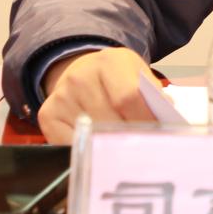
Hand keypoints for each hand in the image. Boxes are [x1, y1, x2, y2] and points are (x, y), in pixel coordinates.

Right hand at [37, 45, 156, 143]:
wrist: (81, 71)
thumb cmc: (117, 79)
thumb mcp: (138, 76)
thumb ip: (152, 96)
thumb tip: (165, 122)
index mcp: (110, 61)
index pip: (129, 97)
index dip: (145, 121)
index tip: (156, 136)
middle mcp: (80, 77)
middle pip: (110, 121)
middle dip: (129, 139)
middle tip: (142, 151)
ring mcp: (61, 96)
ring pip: (91, 135)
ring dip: (109, 147)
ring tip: (122, 150)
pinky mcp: (47, 115)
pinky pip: (71, 145)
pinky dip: (88, 151)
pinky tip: (98, 148)